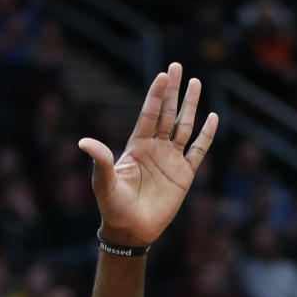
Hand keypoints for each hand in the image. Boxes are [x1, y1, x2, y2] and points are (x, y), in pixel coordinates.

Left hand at [80, 62, 217, 246]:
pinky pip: (198, 151)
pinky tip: (212, 117)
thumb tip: (84, 142)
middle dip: (172, 90)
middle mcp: (155, 148)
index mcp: (136, 146)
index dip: (156, 95)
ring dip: (190, 106)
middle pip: (167, 113)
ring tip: (196, 83)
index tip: (162, 75)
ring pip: (184, 127)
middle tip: (176, 66)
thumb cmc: (113, 206)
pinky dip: (206, 135)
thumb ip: (100, 161)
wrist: (131, 230)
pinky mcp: (184, 175)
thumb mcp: (104, 183)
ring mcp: (171, 159)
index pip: (149, 114)